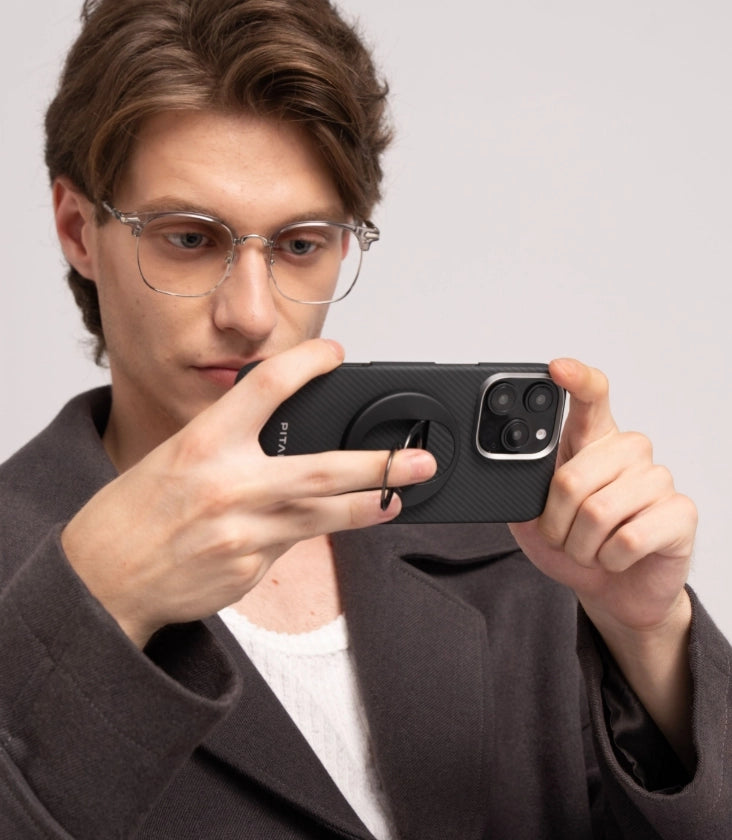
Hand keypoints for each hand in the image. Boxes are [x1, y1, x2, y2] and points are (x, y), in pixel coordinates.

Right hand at [61, 339, 435, 646]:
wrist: (98, 582)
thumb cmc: (132, 515)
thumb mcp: (174, 458)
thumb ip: (230, 446)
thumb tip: (284, 440)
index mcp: (203, 443)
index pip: (267, 386)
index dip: (308, 362)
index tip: (335, 353)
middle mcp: (229, 486)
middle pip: (324, 469)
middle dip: (382, 466)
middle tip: (419, 459)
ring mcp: (243, 534)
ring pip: (324, 517)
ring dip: (369, 507)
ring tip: (398, 499)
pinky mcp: (249, 571)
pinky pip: (288, 548)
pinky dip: (296, 536)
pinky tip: (290, 532)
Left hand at [509, 358, 696, 636]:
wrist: (616, 590)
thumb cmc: (576, 544)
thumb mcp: (534, 517)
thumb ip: (522, 489)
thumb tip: (506, 472)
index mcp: (592, 441)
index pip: (590, 398)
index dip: (576, 380)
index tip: (556, 368)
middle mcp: (628, 451)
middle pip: (571, 478)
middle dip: (555, 522)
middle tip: (564, 536)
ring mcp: (657, 479)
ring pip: (597, 513)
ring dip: (580, 546)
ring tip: (591, 547)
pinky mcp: (679, 513)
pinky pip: (626, 539)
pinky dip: (608, 559)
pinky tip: (617, 557)